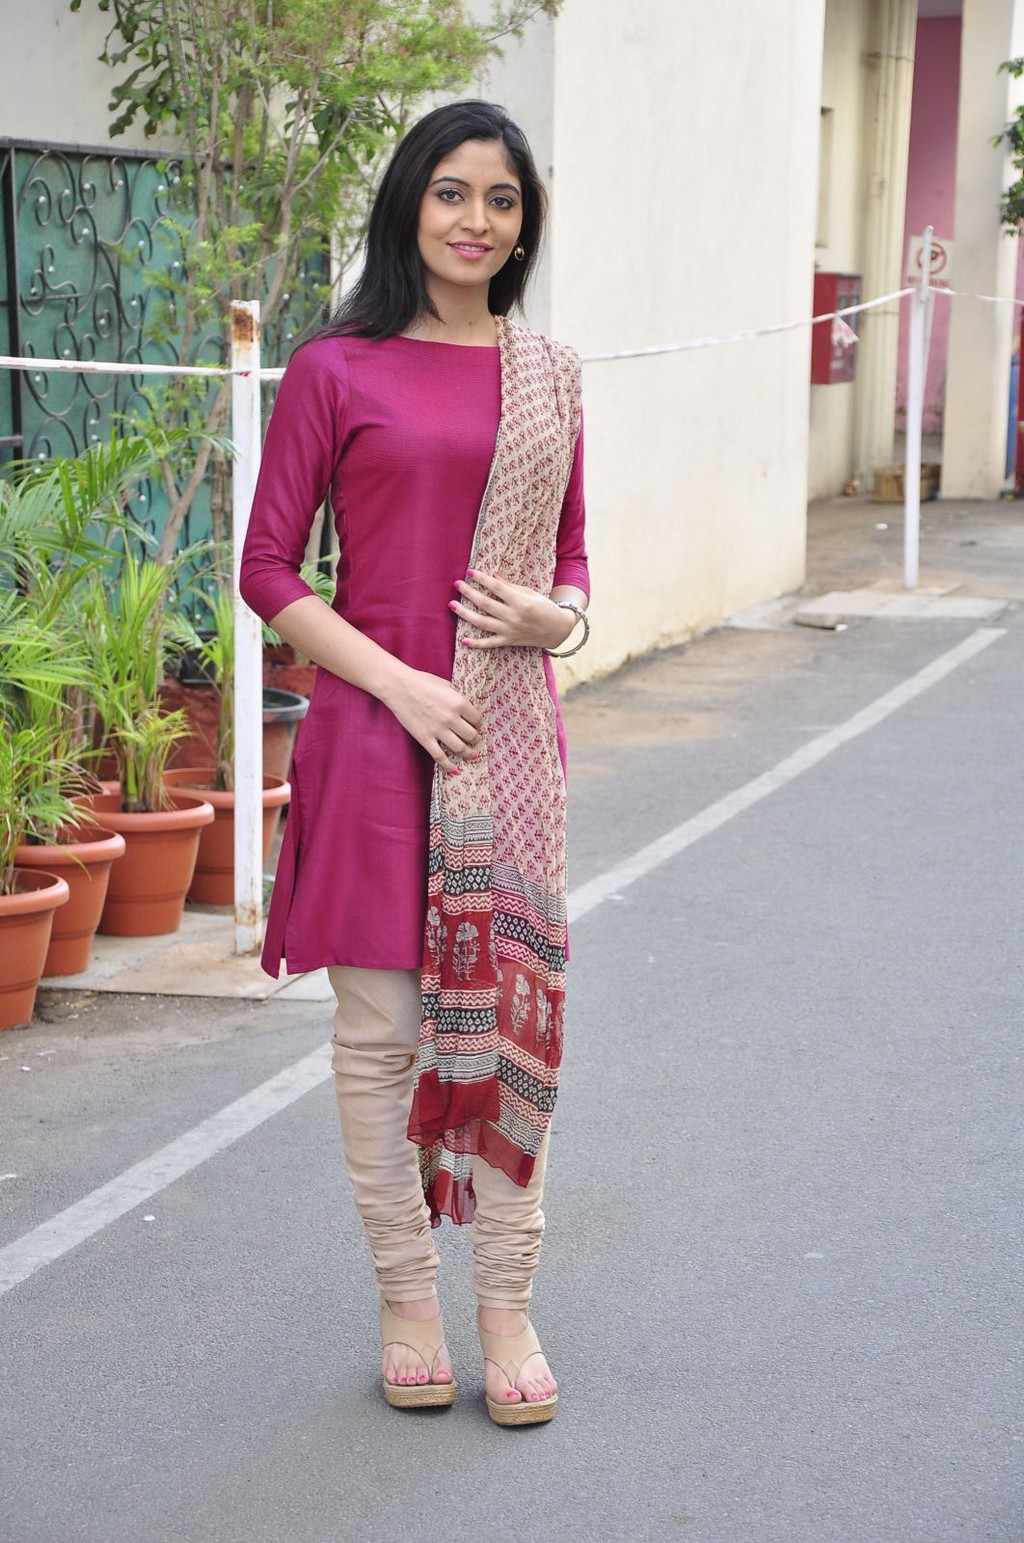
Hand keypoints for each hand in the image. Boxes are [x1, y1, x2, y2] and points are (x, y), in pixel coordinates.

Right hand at [383, 666, 482, 774]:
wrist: (398, 687)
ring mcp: (437, 730)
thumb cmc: (421, 682)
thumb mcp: (445, 684)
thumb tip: (466, 708)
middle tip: (474, 739)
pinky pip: (440, 757)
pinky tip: (456, 770)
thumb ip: (457, 697)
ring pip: (460, 748)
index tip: (476, 725)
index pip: (477, 719)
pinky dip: (449, 766)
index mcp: (458, 702)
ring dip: (468, 753)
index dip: (478, 723)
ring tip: (471, 754)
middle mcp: (451, 718)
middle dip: (475, 739)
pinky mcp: (425, 739)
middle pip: (472, 736)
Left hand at [450, 570, 577, 650]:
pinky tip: (463, 640)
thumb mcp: (531, 593)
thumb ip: (511, 586)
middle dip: (468, 593)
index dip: (481, 578)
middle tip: (456, 584)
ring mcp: (509, 631)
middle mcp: (513, 617)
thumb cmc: (544, 607)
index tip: (470, 571)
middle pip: (485, 603)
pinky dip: (476, 644)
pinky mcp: (508, 641)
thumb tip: (493, 576)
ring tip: (452, 605)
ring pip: (482, 622)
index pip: (496, 587)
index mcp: (521, 602)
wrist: (557, 630)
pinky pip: (489, 644)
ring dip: (465, 614)